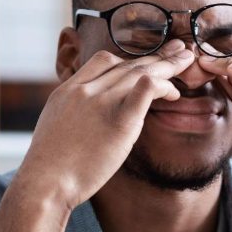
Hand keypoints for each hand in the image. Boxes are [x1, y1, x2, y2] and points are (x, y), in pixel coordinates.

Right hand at [16, 40, 194, 211]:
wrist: (45, 183)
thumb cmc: (49, 167)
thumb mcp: (55, 127)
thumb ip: (74, 114)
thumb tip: (88, 120)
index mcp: (69, 89)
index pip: (103, 60)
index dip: (130, 59)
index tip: (146, 62)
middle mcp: (85, 90)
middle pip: (127, 63)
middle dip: (156, 55)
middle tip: (178, 48)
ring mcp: (102, 103)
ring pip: (140, 71)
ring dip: (167, 65)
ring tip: (186, 62)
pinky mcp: (119, 121)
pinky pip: (145, 89)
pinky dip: (162, 85)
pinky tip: (174, 90)